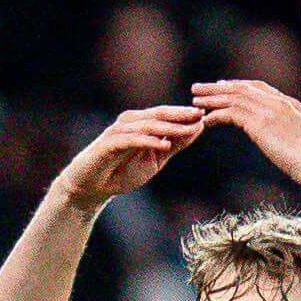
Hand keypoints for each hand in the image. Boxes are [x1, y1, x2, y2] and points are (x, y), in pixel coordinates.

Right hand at [53, 107, 203, 207]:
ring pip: (148, 125)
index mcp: (142, 123)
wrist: (93, 186)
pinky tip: (163, 144)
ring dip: (169, 127)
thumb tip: (198, 128)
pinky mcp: (109, 143)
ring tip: (187, 129)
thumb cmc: (123, 171)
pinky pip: (131, 139)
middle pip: (159, 114)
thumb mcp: (156, 159)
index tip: (207, 114)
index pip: (167, 115)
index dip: (185, 114)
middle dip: (180, 114)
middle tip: (200, 114)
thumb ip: (175, 144)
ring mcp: (119, 131)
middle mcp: (130, 122)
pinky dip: (148, 141)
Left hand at [189, 81, 300, 186]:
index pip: (257, 87)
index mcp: (287, 102)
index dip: (237, 85)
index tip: (221, 86)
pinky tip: (205, 120)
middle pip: (240, 88)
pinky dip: (216, 115)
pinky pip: (231, 114)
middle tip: (199, 88)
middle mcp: (276, 101)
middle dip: (218, 87)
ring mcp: (268, 111)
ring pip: (233, 98)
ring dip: (211, 99)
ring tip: (194, 100)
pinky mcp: (259, 124)